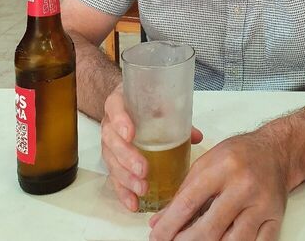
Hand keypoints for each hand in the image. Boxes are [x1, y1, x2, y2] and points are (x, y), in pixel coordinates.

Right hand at [101, 83, 202, 210]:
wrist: (128, 106)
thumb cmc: (144, 104)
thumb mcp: (158, 102)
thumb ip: (175, 116)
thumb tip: (196, 136)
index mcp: (119, 103)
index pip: (114, 107)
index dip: (120, 121)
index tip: (131, 134)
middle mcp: (110, 124)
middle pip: (111, 140)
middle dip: (127, 157)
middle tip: (143, 169)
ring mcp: (109, 144)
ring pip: (111, 161)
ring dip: (126, 178)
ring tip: (142, 189)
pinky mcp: (112, 161)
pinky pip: (113, 177)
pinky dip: (123, 192)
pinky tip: (133, 203)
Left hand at [148, 130, 288, 240]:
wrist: (276, 151)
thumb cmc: (240, 155)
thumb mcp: (207, 162)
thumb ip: (184, 192)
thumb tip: (159, 221)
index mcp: (223, 167)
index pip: (189, 202)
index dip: (169, 225)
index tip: (156, 236)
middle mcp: (244, 186)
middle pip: (209, 228)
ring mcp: (262, 205)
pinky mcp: (275, 219)